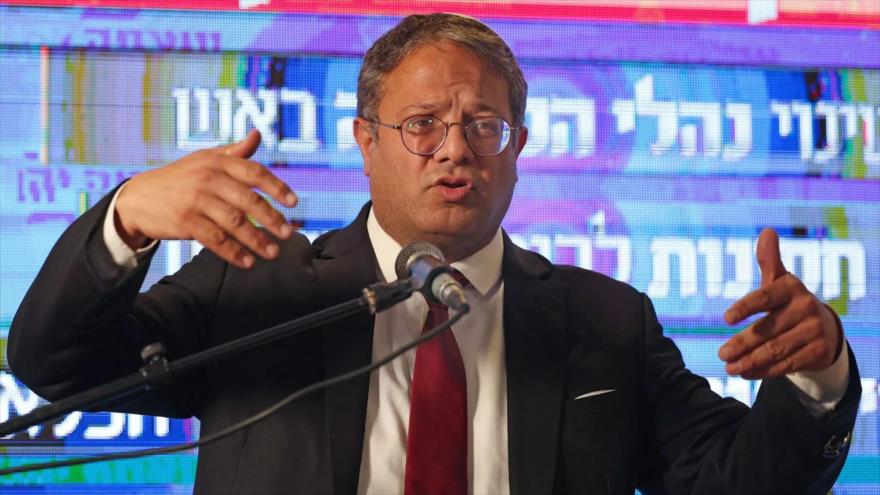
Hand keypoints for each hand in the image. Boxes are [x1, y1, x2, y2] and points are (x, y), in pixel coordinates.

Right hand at [114, 130, 297, 268]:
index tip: (293, 202)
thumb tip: (257, 134)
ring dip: (256, 240)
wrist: (137, 197)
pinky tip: (247, 262)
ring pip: (234, 222)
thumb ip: (234, 152)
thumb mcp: (205, 159)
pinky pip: (215, 239)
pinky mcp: (184, 221)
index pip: (254, 172)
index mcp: (217, 161)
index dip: (277, 187)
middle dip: (272, 219)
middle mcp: (207, 178)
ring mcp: (195, 200)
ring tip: (272, 252)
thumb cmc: (180, 177)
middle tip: (288, 234)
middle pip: (248, 200)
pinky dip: (233, 252)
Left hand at [718, 228, 841, 378]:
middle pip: (767, 330)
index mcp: (792, 288)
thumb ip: (769, 260)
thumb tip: (767, 231)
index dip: (745, 307)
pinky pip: (786, 364)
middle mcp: (806, 309)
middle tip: (721, 354)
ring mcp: (814, 332)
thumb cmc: (791, 301)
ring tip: (730, 367)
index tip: (725, 318)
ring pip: (776, 350)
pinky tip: (746, 373)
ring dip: (750, 361)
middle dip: (742, 344)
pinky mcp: (817, 352)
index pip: (765, 297)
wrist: (826, 327)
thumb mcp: (780, 281)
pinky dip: (764, 370)